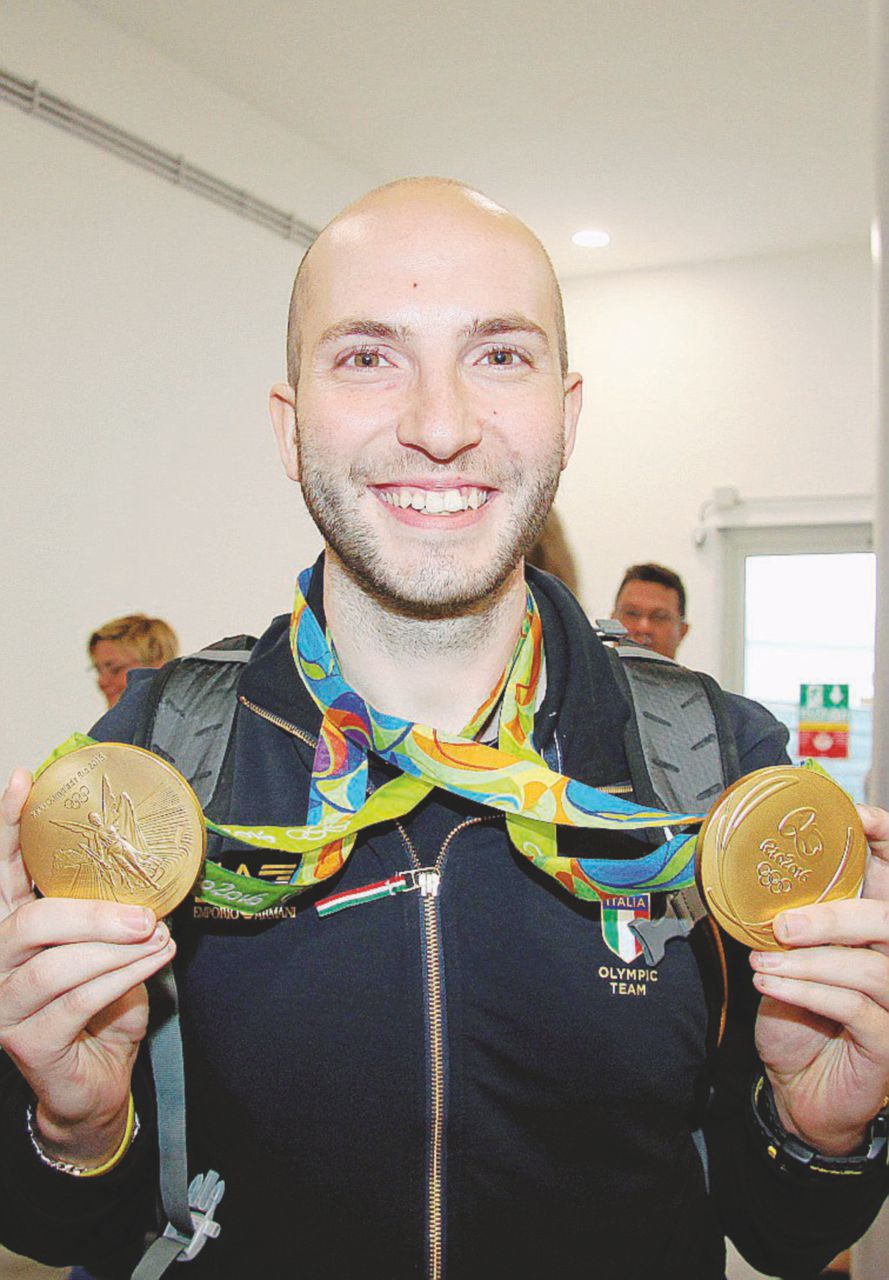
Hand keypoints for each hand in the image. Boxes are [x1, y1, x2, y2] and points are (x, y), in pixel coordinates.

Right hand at [0, 768, 175, 1165]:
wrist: (96, 1081)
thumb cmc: (102, 1004)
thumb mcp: (108, 946)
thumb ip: (111, 910)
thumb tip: (153, 868)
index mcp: (14, 927)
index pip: (2, 871)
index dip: (8, 826)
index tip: (24, 780)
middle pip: (29, 920)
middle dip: (91, 912)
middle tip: (144, 914)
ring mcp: (4, 1005)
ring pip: (54, 965)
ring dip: (114, 949)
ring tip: (159, 938)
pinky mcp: (26, 1042)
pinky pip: (75, 1002)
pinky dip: (121, 978)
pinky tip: (155, 962)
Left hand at [751, 803, 888, 1155]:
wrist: (796, 1089)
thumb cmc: (795, 1017)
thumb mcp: (783, 958)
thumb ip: (782, 919)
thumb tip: (744, 874)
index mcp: (870, 929)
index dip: (885, 842)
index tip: (861, 818)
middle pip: (886, 921)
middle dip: (836, 915)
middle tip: (783, 925)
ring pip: (873, 968)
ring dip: (812, 961)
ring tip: (765, 961)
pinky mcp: (886, 1043)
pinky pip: (857, 1009)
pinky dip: (809, 992)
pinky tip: (770, 984)